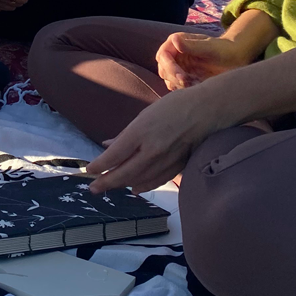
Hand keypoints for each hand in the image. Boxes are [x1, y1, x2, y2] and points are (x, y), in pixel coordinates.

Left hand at [85, 87, 217, 193]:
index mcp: (140, 132)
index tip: (89, 170)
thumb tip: (108, 146)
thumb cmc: (173, 106)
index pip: (114, 156)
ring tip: (109, 187)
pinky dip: (144, 186)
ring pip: (139, 180)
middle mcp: (151, 149)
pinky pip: (156, 181)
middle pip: (124, 173)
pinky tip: (135, 188)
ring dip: (122, 185)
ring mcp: (165, 160)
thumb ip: (126, 134)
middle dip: (106, 182)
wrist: (207, 110)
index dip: (99, 166)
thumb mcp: (144, 115)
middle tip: (93, 188)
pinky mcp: (178, 167)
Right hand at [156, 32, 255, 90]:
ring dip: (178, 85)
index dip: (169, 67)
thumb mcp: (208, 47)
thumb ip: (191, 45)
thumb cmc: (223, 49)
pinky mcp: (183, 78)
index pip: (163, 55)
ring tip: (194, 84)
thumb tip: (173, 39)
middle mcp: (175, 54)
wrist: (234, 59)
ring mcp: (178, 67)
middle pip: (163, 69)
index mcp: (177, 42)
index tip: (181, 77)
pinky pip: (177, 87)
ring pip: (168, 80)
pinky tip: (196, 87)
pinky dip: (183, 90)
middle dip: (173, 78)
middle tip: (188, 83)